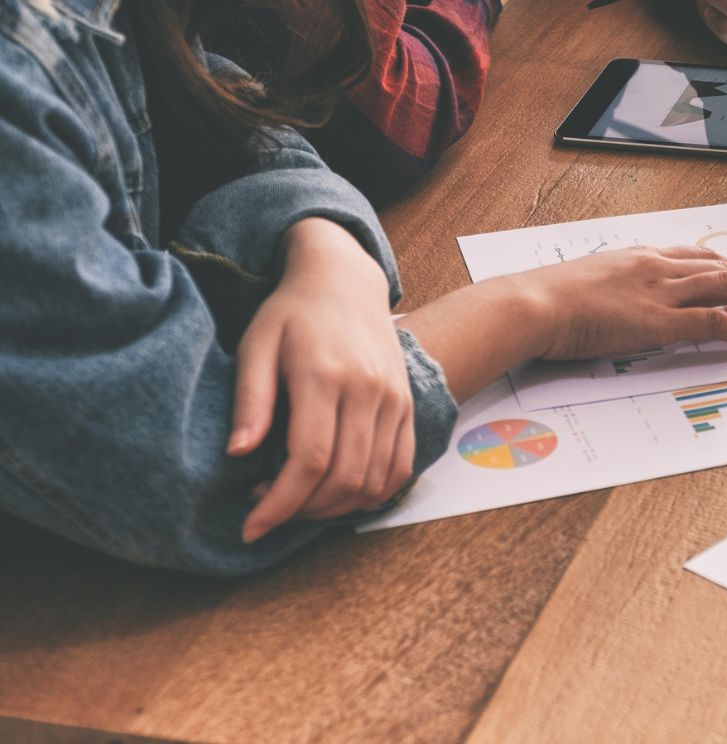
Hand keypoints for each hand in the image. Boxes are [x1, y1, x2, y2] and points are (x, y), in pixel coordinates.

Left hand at [233, 218, 412, 542]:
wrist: (347, 280)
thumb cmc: (292, 313)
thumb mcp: (256, 345)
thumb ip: (250, 400)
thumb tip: (238, 454)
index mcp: (326, 375)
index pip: (309, 459)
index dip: (279, 504)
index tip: (250, 527)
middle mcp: (369, 390)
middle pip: (344, 477)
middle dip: (302, 511)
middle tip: (266, 511)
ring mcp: (395, 400)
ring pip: (374, 480)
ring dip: (334, 507)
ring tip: (297, 502)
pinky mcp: (406, 407)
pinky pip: (398, 468)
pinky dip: (371, 494)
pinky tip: (337, 495)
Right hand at [519, 244, 726, 360]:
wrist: (531, 304)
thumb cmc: (545, 301)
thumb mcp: (585, 287)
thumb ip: (610, 292)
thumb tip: (614, 308)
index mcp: (641, 257)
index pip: (700, 257)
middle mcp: (658, 267)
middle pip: (724, 268)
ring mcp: (662, 292)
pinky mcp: (661, 321)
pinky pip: (717, 322)